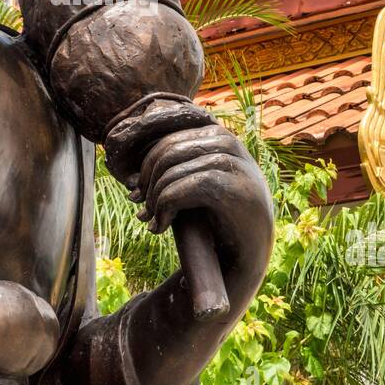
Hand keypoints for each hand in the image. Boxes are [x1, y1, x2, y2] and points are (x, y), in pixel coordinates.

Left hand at [130, 124, 273, 296]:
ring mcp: (234, 164)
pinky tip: (161, 227)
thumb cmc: (220, 216)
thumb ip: (176, 169)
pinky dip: (163, 210)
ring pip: (171, 171)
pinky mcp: (233, 190)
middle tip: (143, 212)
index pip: (168, 138)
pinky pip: (181, 189)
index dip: (146, 165)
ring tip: (153, 222)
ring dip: (154, 201)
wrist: (253, 249)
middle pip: (166, 151)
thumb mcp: (199, 183)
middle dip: (147, 183)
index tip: (137, 193)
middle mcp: (228, 142)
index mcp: (218, 135)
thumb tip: (131, 179)